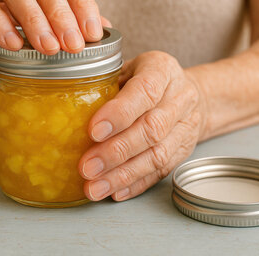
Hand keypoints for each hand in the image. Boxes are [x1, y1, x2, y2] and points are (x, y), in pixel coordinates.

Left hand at [78, 51, 208, 200]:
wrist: (191, 92)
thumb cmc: (147, 77)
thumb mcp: (127, 67)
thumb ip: (105, 83)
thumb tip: (67, 110)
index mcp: (163, 70)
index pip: (145, 91)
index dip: (120, 113)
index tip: (93, 131)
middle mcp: (180, 97)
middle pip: (152, 128)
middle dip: (116, 151)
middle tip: (87, 167)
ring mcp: (186, 126)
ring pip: (158, 155)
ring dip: (123, 174)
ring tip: (95, 187)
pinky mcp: (184, 150)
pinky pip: (162, 171)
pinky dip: (137, 183)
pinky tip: (115, 191)